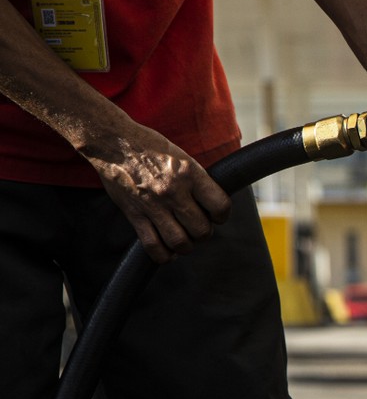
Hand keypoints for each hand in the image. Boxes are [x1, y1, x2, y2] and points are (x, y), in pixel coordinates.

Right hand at [84, 122, 231, 263]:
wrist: (113, 142)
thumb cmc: (150, 147)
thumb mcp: (182, 157)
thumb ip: (197, 181)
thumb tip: (212, 204)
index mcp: (189, 174)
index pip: (220, 206)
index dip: (222, 216)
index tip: (216, 216)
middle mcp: (173, 191)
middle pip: (201, 230)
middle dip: (204, 233)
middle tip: (198, 227)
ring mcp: (153, 205)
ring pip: (180, 242)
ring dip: (186, 245)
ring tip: (184, 238)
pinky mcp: (134, 214)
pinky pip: (153, 246)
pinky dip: (164, 255)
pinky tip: (168, 251)